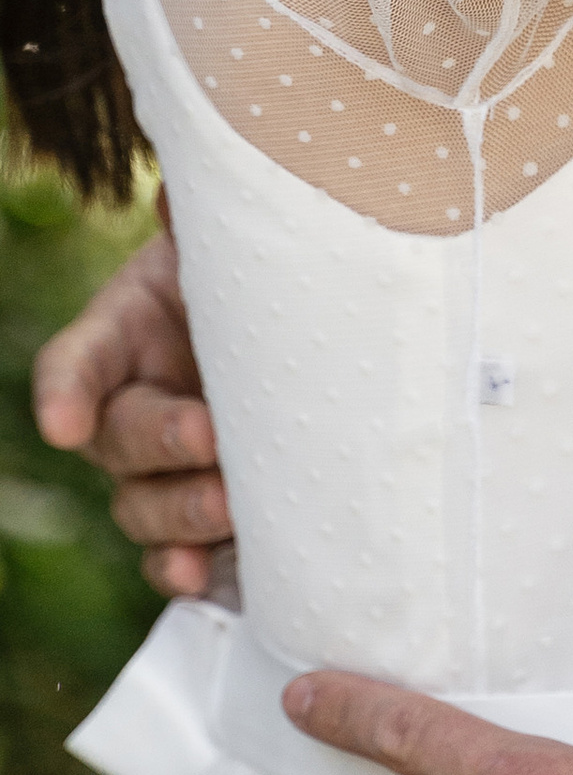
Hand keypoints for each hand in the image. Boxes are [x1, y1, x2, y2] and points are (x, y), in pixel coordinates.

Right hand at [31, 221, 232, 597]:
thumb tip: (179, 197)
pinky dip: (184, 569)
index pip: (76, 362)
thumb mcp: (235, 248)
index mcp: (125, 334)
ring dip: (178, 513)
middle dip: (157, 443)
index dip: (64, 391)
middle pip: (115, 440)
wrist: (308, 331)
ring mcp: (164, 468)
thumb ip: (203, 228)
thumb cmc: (264, 280)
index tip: (62, 422)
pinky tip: (200, 576)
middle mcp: (133, 406)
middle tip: (208, 437)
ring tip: (227, 506)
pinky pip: (175, 556)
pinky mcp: (205, 518)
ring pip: (141, 506)